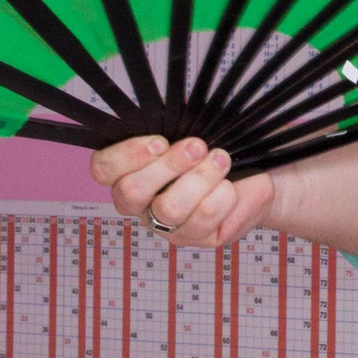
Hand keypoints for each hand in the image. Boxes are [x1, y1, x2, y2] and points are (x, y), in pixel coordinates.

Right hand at [91, 131, 276, 248]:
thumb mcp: (192, 127)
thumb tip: (174, 119)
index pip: (103, 168)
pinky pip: (204, 219)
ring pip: (168, 208)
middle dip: (169, 165)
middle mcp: (141, 203)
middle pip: (130, 192)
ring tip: (220, 160)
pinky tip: (230, 185)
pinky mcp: (197, 238)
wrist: (254, 174)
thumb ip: (174, 122)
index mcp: (128, 171)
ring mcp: (167, 225)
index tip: (160, 141)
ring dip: (201, 177)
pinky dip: (223, 195)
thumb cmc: (212, 147)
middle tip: (197, 147)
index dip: (127, 155)